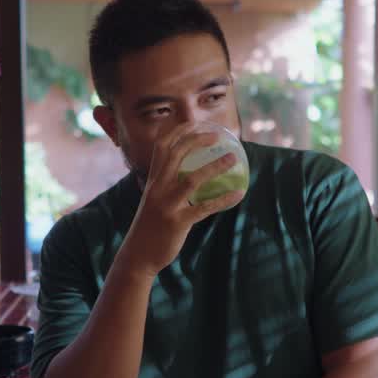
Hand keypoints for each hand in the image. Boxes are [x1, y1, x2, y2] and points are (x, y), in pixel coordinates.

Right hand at [118, 124, 244, 277]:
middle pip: (176, 154)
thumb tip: (191, 174)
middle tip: (217, 135)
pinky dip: (223, 199)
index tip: (195, 122)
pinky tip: (238, 193)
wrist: (138, 255)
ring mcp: (167, 205)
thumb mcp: (154, 200)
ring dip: (215, 166)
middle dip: (196, 140)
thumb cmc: (150, 226)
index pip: (162, 147)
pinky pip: (204, 208)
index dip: (177, 131)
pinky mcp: (177, 222)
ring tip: (233, 158)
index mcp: (153, 180)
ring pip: (192, 179)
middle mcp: (158, 187)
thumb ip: (167, 185)